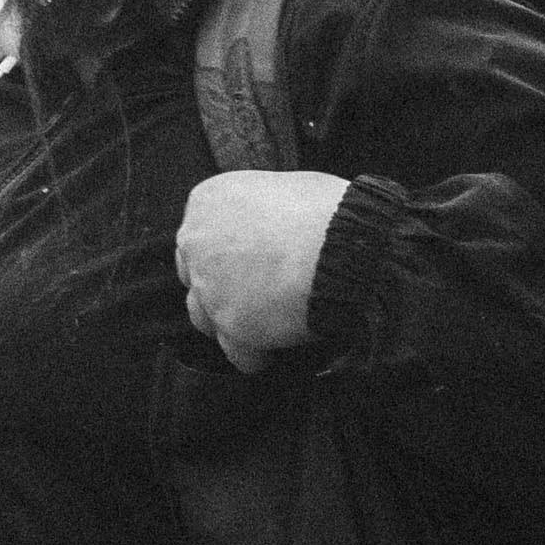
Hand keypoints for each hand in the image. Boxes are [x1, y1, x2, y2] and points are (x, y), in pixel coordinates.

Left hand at [173, 166, 350, 368]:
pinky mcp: (232, 325)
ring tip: (265, 325)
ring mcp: (210, 286)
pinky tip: (274, 351)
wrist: (349, 247)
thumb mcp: (286, 189)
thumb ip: (261, 210)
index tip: (247, 265)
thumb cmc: (330, 212)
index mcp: (208, 201)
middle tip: (256, 295)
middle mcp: (197, 241)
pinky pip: (236, 352)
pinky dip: (255, 355)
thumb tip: (269, 226)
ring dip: (231, 322)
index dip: (225, 255)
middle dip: (221, 288)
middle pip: (195, 276)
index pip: (199, 237)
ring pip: (205, 317)